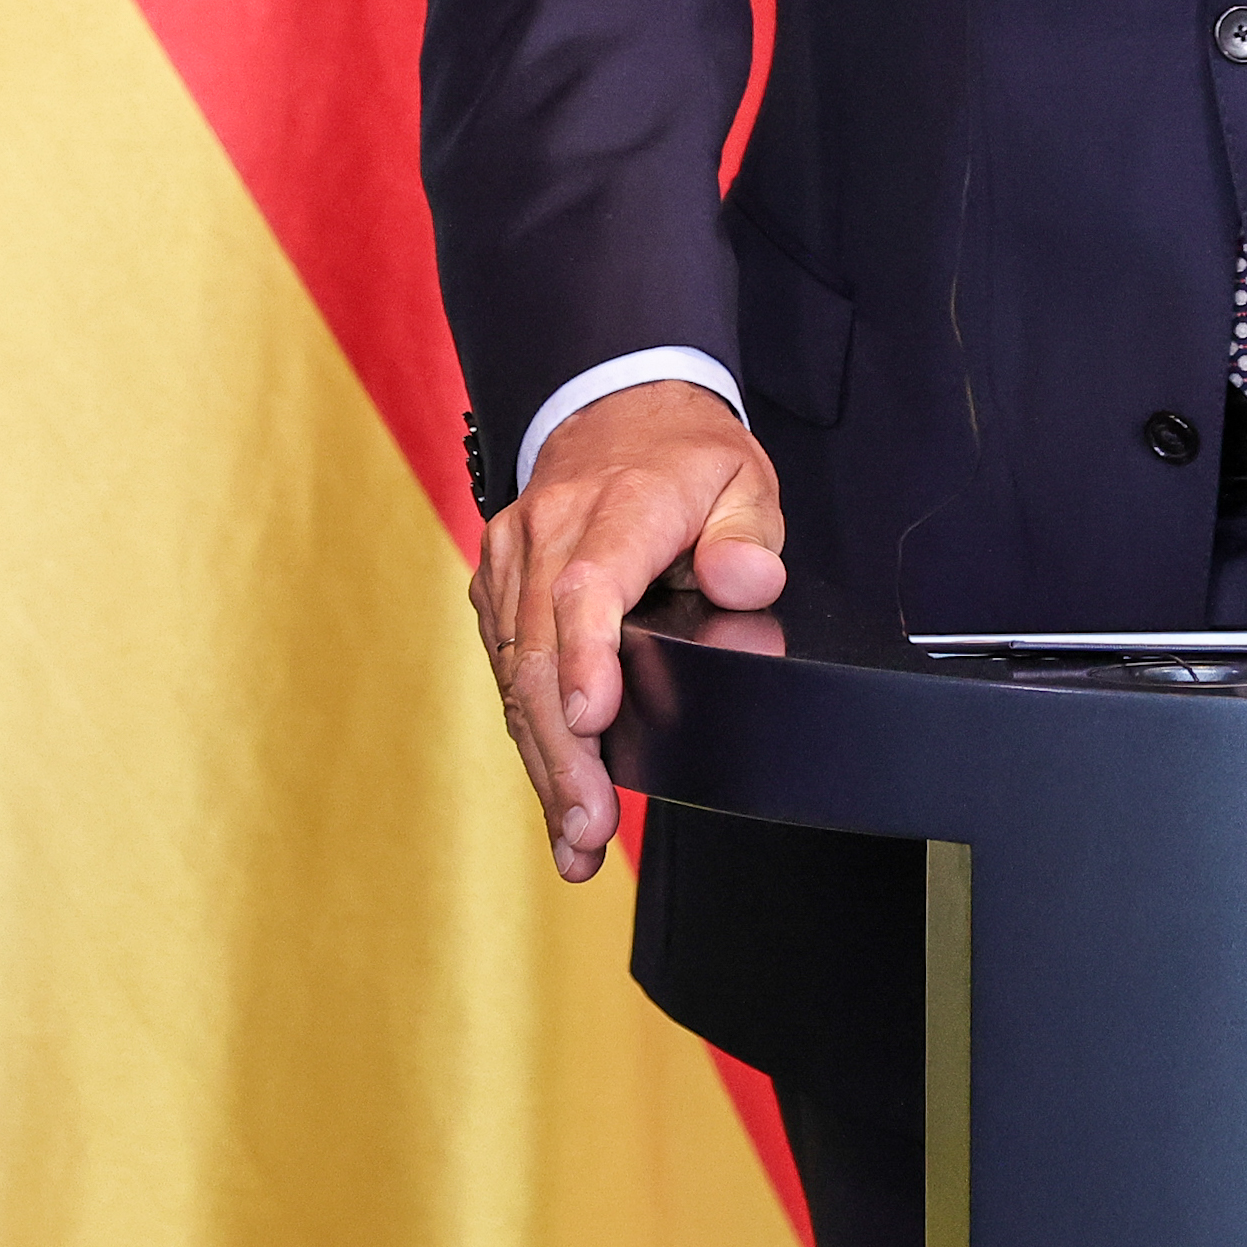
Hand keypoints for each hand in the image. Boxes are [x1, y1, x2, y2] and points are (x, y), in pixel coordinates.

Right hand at [468, 383, 783, 886]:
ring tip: (575, 837)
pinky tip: (554, 793)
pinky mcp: (496, 586)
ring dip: (541, 759)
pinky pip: (505, 668)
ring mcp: (511, 558)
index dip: (584, 655)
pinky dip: (527, 735)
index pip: (587, 584)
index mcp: (618, 506)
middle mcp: (549, 530)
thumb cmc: (683, 459)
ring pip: (513, 671)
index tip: (591, 720)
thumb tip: (747, 585)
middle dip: (561, 749)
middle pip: (537, 648)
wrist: (610, 408)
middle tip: (589, 825)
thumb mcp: (745, 479)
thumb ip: (750, 536)